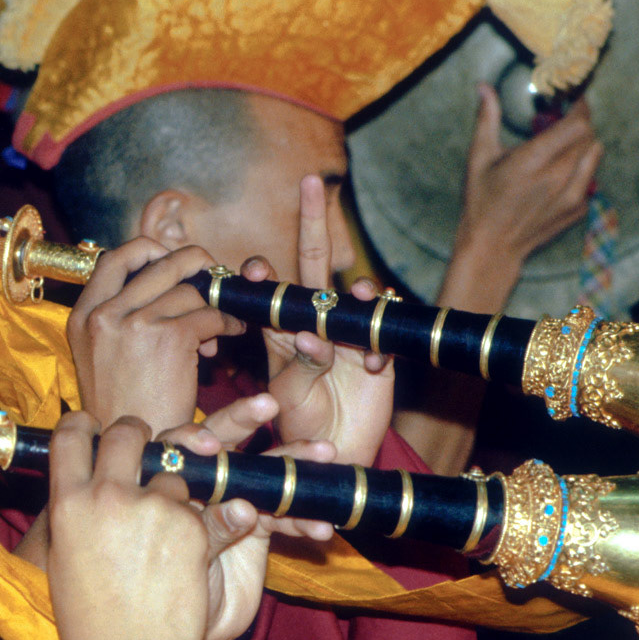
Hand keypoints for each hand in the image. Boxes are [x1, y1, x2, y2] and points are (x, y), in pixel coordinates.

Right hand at [48, 413, 214, 639]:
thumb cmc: (90, 623)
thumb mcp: (66, 557)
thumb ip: (76, 512)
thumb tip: (83, 483)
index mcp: (68, 503)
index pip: (71, 434)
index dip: (85, 424)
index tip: (95, 426)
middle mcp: (108, 496)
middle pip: (127, 432)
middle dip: (139, 433)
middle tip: (145, 447)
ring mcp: (152, 508)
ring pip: (174, 469)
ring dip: (176, 488)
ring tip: (168, 528)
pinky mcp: (192, 527)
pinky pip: (205, 506)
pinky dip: (206, 521)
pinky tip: (193, 549)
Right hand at [68, 239, 245, 433]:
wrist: (135, 456)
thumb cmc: (125, 411)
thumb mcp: (102, 357)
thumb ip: (120, 317)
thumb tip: (161, 277)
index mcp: (81, 317)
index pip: (114, 259)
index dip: (150, 251)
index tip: (173, 263)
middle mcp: (102, 315)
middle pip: (157, 262)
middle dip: (192, 264)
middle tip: (209, 276)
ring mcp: (134, 324)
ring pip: (189, 288)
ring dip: (213, 300)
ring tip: (222, 321)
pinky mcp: (168, 339)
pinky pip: (208, 314)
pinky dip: (227, 321)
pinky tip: (231, 333)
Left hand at [154, 397, 334, 639]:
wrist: (182, 633)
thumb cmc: (158, 592)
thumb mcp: (174, 556)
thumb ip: (205, 527)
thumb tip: (243, 509)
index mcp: (165, 481)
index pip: (176, 445)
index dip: (193, 438)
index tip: (209, 443)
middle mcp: (198, 483)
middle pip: (219, 440)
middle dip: (243, 419)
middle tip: (267, 405)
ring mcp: (230, 501)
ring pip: (261, 473)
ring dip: (294, 463)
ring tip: (324, 451)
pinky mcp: (257, 526)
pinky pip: (283, 516)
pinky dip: (303, 521)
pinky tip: (323, 529)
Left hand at [240, 175, 392, 465]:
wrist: (333, 457)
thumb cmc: (296, 426)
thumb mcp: (287, 399)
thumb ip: (298, 367)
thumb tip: (310, 337)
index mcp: (280, 329)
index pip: (268, 288)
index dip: (261, 272)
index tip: (254, 270)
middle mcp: (314, 321)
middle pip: (312, 262)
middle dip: (311, 220)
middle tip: (310, 182)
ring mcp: (348, 334)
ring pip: (355, 294)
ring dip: (356, 291)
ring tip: (356, 298)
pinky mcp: (380, 353)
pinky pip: (385, 332)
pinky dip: (380, 343)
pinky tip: (374, 365)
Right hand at [441, 84, 601, 312]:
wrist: (493, 247)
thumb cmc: (482, 201)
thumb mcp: (479, 157)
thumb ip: (487, 118)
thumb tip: (484, 87)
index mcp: (533, 160)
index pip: (578, 124)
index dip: (580, 108)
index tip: (573, 101)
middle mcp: (558, 177)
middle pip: (589, 136)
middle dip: (579, 122)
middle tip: (562, 120)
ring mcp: (572, 195)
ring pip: (595, 154)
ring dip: (583, 143)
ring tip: (562, 145)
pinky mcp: (578, 208)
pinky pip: (591, 176)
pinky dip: (581, 166)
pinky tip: (559, 171)